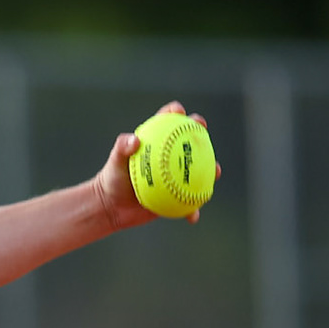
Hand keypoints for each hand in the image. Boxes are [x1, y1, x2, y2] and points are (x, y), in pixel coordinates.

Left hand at [94, 101, 221, 229]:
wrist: (112, 205)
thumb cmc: (112, 179)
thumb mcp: (114, 162)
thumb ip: (121, 148)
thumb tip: (135, 140)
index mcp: (156, 142)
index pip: (167, 121)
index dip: (175, 112)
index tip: (178, 111)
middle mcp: (170, 156)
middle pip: (191, 140)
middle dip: (201, 131)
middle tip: (203, 130)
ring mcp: (176, 175)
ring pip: (200, 170)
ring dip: (212, 170)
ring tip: (216, 171)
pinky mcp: (178, 195)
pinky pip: (190, 202)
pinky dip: (193, 210)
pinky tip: (193, 215)